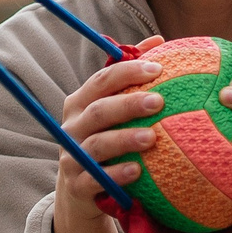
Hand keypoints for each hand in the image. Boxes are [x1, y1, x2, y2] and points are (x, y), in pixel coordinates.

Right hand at [50, 57, 163, 232]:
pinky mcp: (77, 185)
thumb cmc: (104, 139)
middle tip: (159, 101)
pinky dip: (116, 174)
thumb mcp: (111, 109)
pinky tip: (137, 171)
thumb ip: (130, 76)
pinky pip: (95, 179)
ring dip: (124, 139)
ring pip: (97, 145)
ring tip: (152, 137)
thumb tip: (158, 40)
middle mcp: (72, 127)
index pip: (101, 81)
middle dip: (129, 104)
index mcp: (80, 103)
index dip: (127, 72)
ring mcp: (72, 157)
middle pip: (99, 111)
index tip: (159, 68)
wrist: (79, 192)